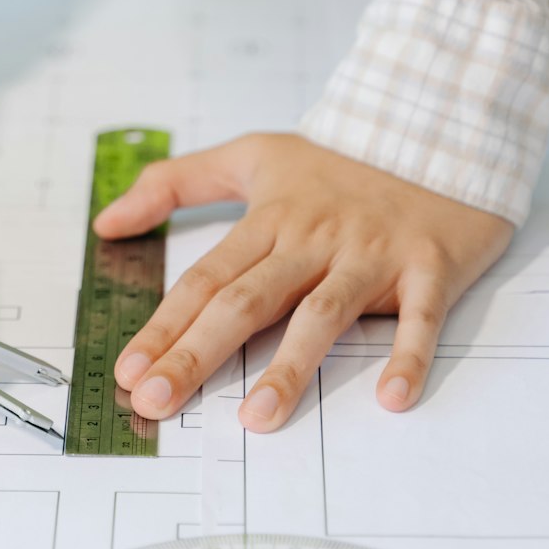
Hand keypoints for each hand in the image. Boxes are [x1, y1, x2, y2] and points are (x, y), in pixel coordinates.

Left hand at [95, 133, 511, 432]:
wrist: (441, 130)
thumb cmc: (343, 161)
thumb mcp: (254, 155)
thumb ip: (177, 183)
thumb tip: (107, 221)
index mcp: (273, 218)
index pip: (206, 279)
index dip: (165, 326)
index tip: (130, 371)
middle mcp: (316, 238)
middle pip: (248, 301)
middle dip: (198, 353)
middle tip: (157, 401)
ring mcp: (373, 253)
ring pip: (323, 313)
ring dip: (291, 367)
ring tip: (256, 418)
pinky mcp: (430, 266)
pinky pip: (420, 317)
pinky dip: (409, 356)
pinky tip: (392, 398)